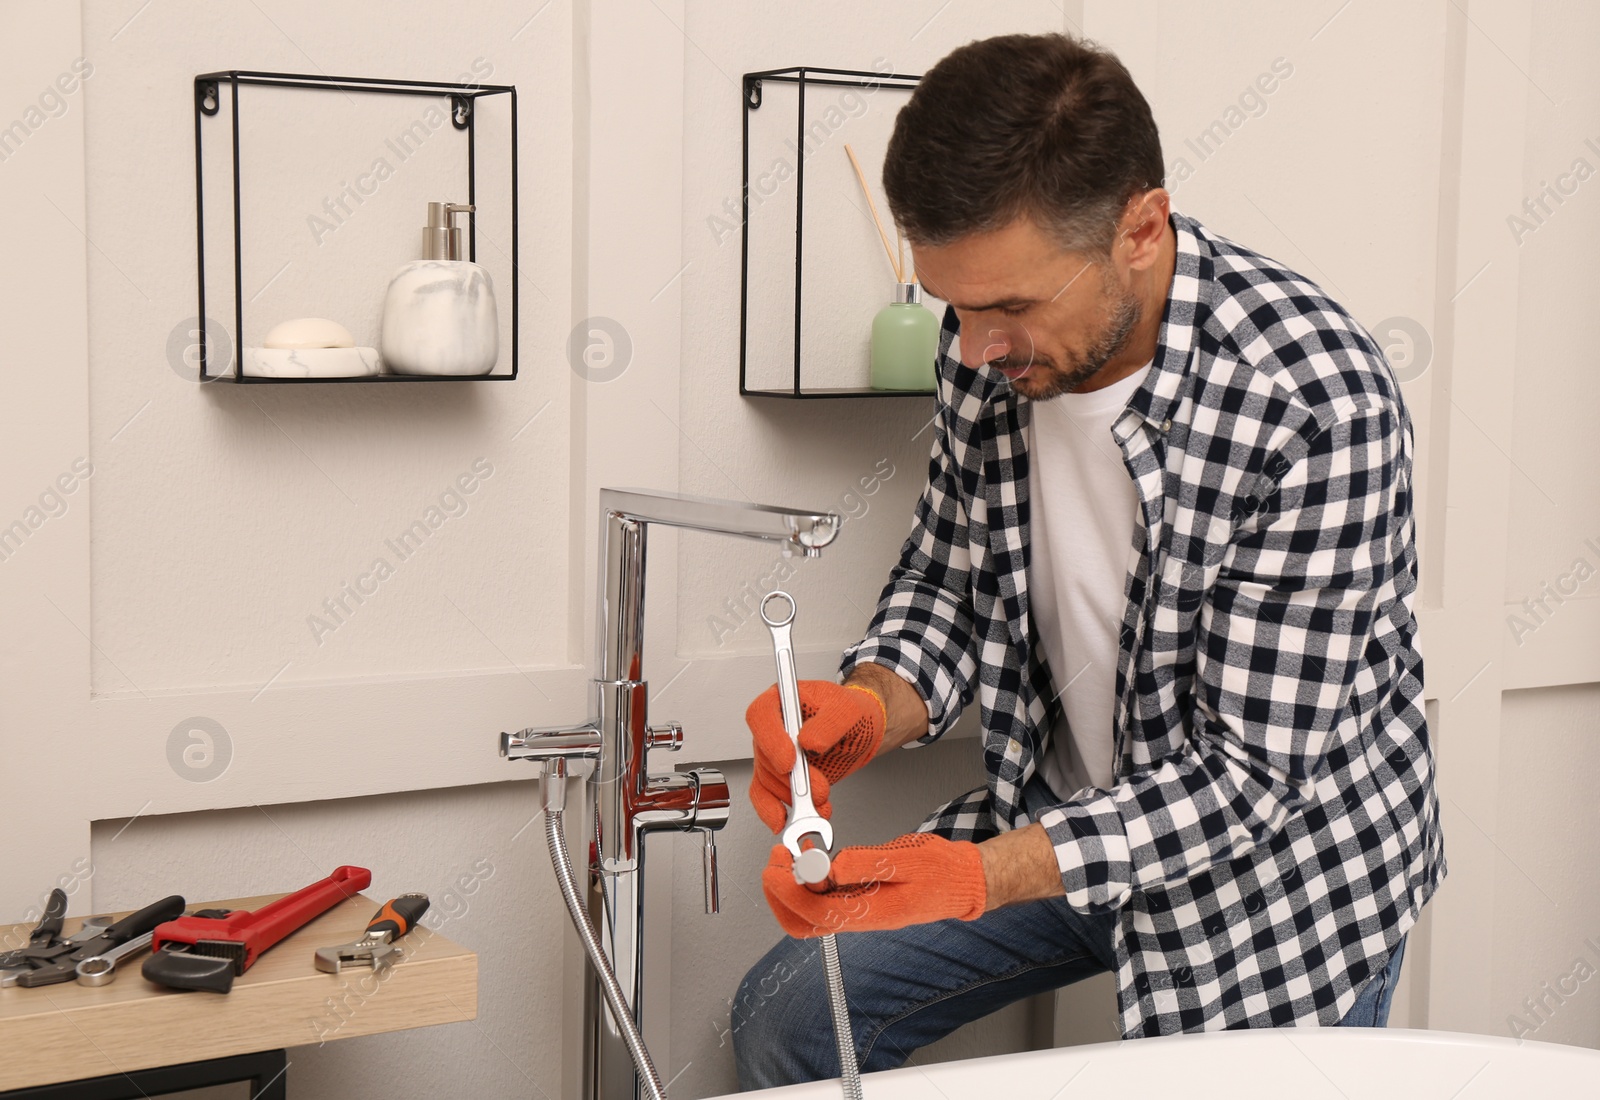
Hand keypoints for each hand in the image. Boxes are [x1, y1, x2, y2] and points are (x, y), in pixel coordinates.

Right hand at [746, 681, 884, 833]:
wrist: (860, 733)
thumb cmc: (851, 714)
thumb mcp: (848, 709)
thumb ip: (829, 722)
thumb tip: (808, 741)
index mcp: (782, 701)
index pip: (760, 716)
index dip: (770, 740)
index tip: (788, 762)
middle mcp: (772, 727)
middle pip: (765, 754)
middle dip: (793, 779)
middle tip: (820, 787)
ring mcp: (772, 753)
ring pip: (766, 780)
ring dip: (793, 797)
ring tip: (821, 800)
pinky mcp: (778, 777)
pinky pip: (764, 796)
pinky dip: (773, 811)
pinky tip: (786, 819)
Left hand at [761, 833, 986, 938]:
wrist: (960, 882)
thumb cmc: (942, 873)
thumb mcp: (910, 859)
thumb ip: (870, 862)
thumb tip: (834, 865)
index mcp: (872, 913)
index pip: (817, 912)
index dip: (790, 891)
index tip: (778, 865)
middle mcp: (860, 918)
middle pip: (803, 923)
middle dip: (779, 894)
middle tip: (776, 860)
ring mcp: (857, 912)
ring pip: (808, 915)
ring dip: (790, 889)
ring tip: (788, 856)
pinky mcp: (857, 902)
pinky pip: (822, 902)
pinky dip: (806, 884)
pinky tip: (809, 860)